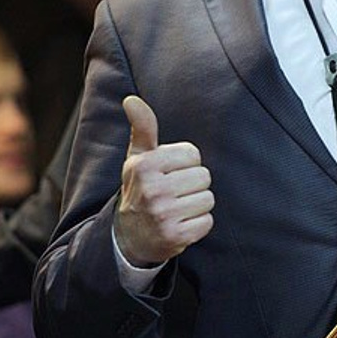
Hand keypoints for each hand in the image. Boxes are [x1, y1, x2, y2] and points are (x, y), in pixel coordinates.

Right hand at [114, 95, 213, 266]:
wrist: (129, 237)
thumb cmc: (140, 188)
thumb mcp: (138, 158)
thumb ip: (142, 127)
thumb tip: (132, 99)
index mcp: (144, 165)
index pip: (193, 154)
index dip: (184, 164)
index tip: (168, 174)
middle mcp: (151, 189)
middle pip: (203, 177)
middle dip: (191, 185)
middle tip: (172, 194)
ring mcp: (163, 215)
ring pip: (208, 199)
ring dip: (196, 205)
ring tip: (176, 209)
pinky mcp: (175, 237)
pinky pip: (207, 221)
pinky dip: (197, 224)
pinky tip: (179, 225)